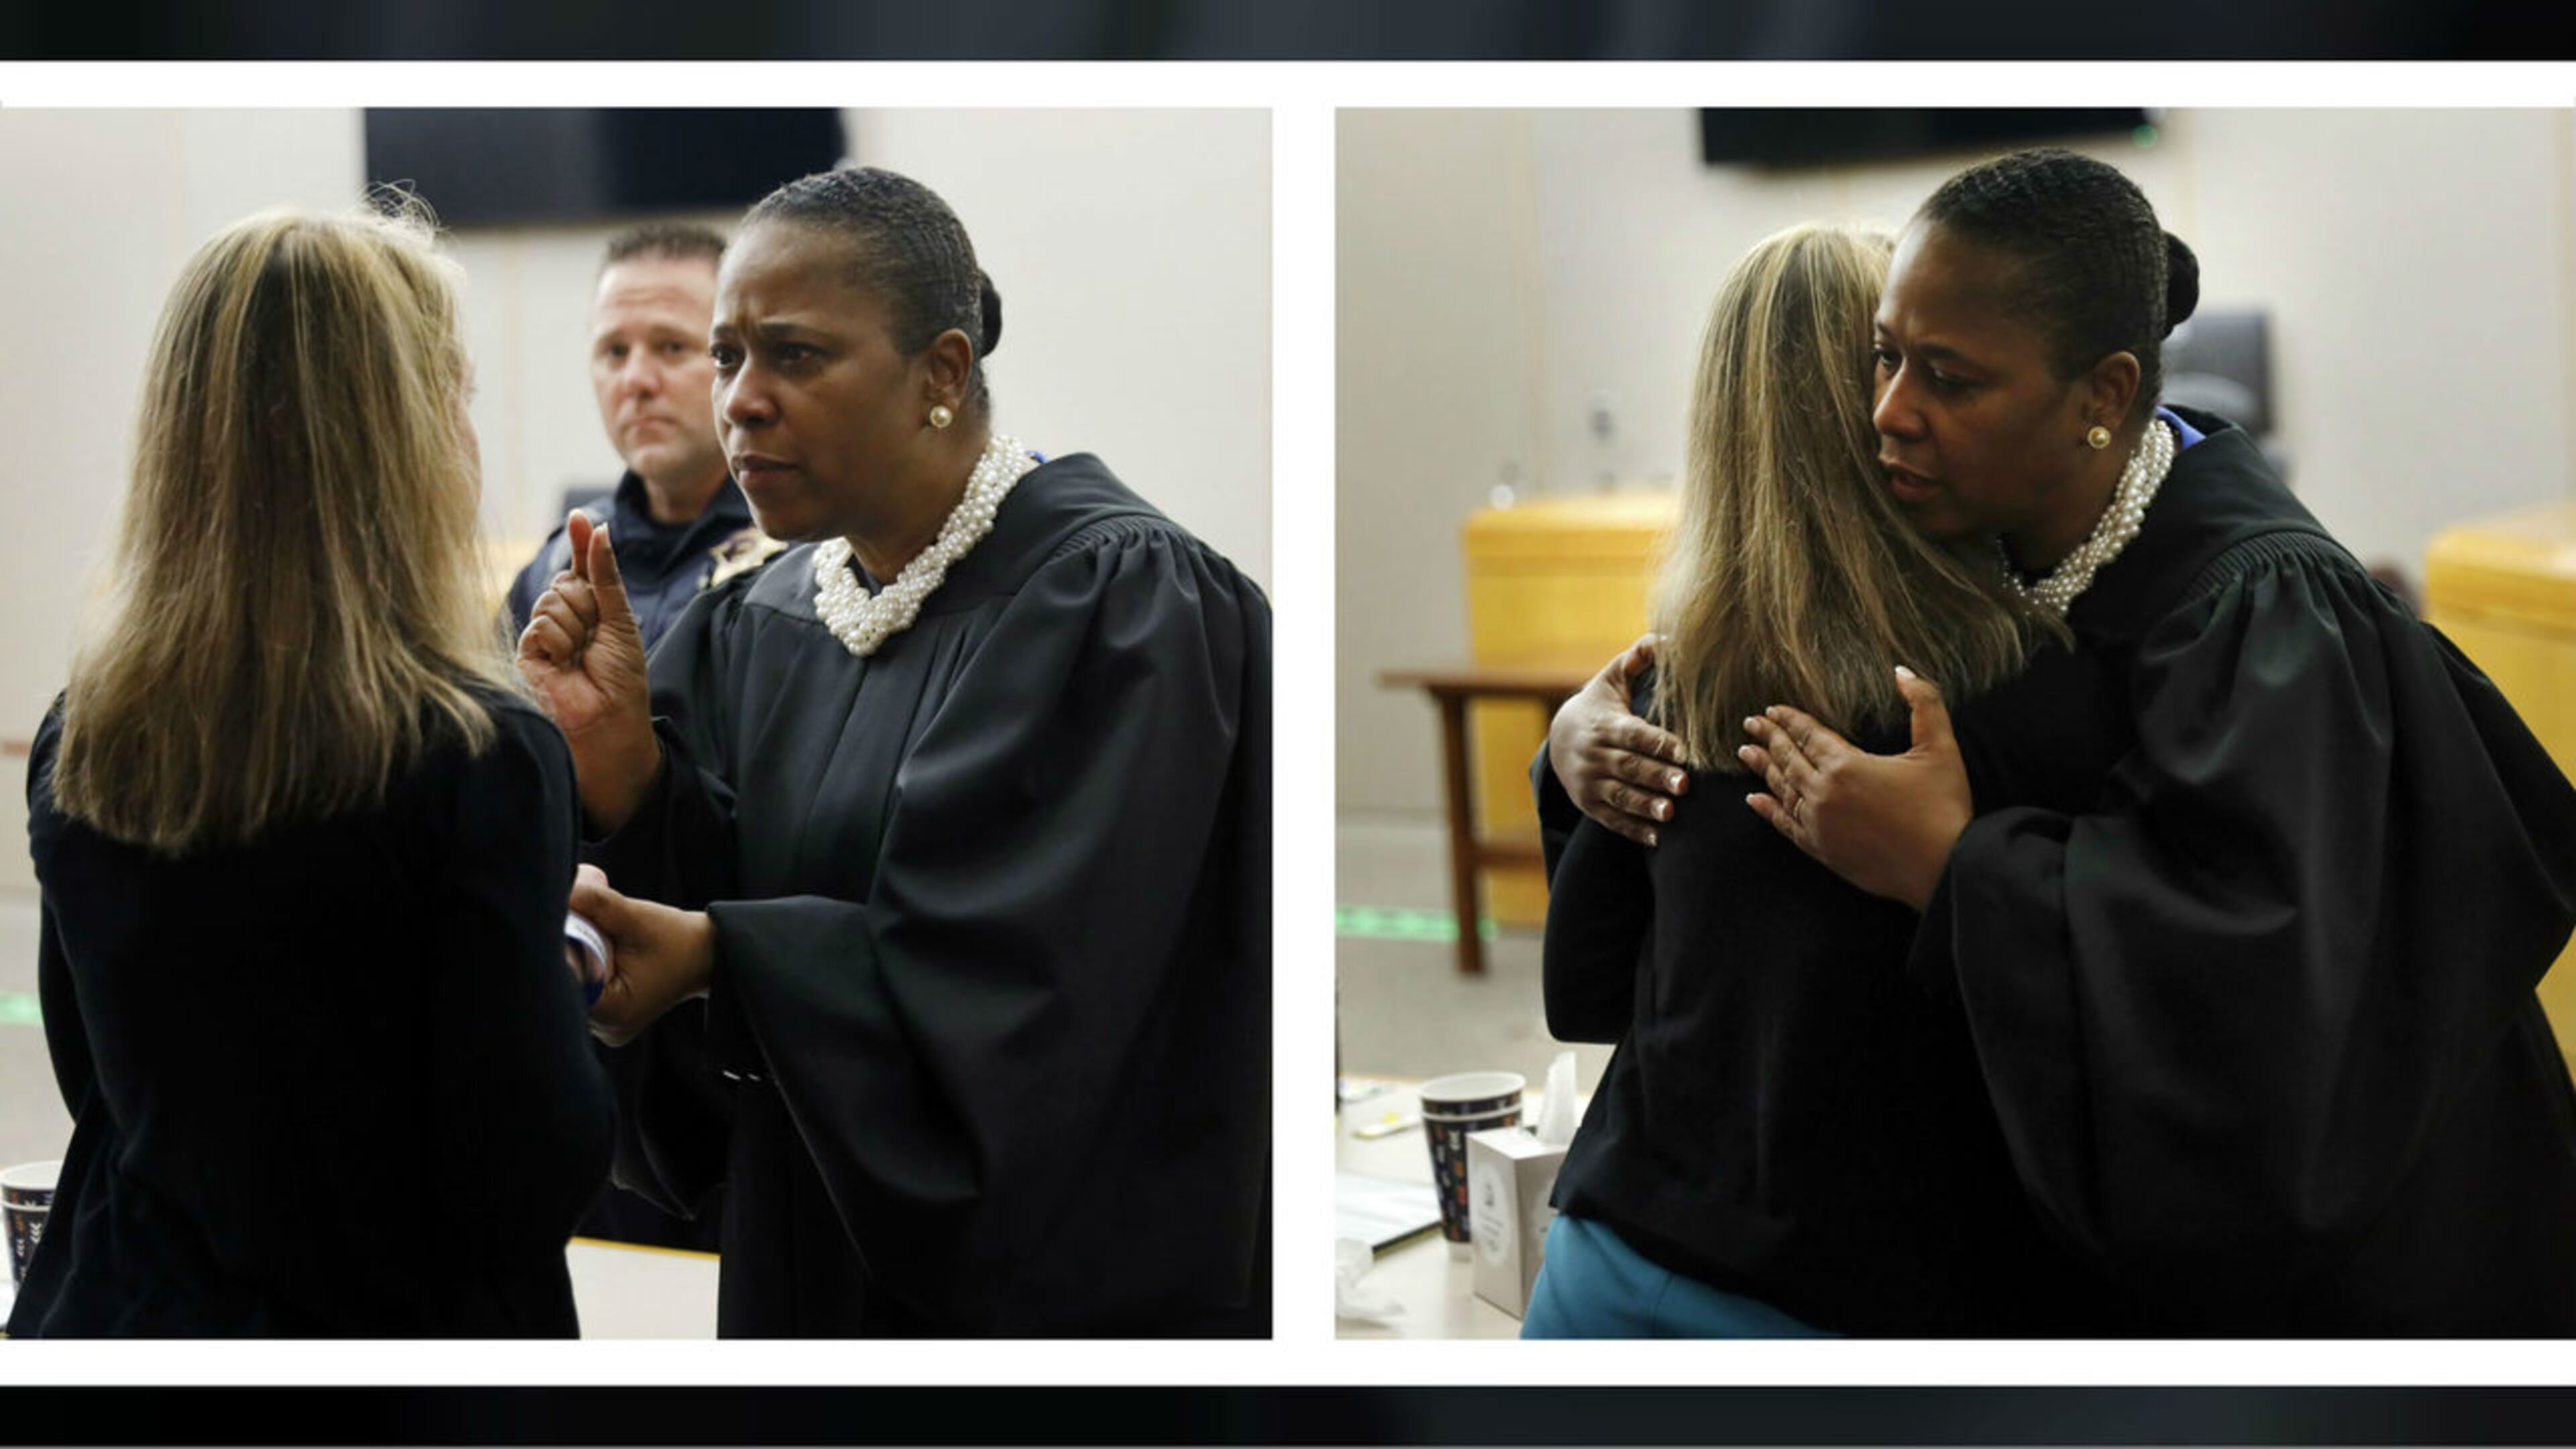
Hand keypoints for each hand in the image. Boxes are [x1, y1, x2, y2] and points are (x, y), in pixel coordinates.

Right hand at [517, 512, 658, 832]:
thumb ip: (604, 574)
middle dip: (588, 605)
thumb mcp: (620, 618)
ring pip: (552, 600)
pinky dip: (559, 640)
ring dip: (577, 626)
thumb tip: (596, 528)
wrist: (609, 721)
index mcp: (589, 609)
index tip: (580, 517)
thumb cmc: (621, 676)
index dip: (582, 544)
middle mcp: (563, 618)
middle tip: (597, 638)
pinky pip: (540, 623)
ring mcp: (543, 634)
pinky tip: (565, 662)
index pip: (581, 568)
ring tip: (583, 655)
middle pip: (566, 582)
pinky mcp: (526, 651)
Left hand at [568, 864, 715, 1047]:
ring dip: (577, 958)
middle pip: (566, 986)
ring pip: (574, 987)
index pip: (564, 982)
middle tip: (584, 923)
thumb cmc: (677, 938)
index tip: (564, 922)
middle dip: (568, 949)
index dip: (559, 949)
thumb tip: (561, 890)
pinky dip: (587, 967)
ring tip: (602, 939)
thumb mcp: (637, 915)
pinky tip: (602, 951)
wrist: (706, 954)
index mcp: (614, 1012)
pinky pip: (584, 990)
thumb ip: (596, 901)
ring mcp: (606, 1026)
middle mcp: (606, 1028)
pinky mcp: (607, 1017)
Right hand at [1549, 634, 1690, 846]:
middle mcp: (1596, 756)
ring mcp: (1590, 783)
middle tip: (1684, 784)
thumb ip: (1637, 661)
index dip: (1657, 742)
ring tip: (1670, 813)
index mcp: (1606, 725)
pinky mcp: (1590, 804)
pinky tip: (1656, 838)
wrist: (1557, 739)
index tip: (1682, 750)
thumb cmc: (1598, 706)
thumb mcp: (1611, 681)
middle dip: (1656, 776)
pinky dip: (1633, 829)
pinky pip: (1612, 819)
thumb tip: (1667, 637)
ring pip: (1620, 796)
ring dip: (1645, 806)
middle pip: (1629, 767)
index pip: (1633, 734)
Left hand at [1740, 667, 1971, 909]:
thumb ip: (1924, 703)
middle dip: (1768, 738)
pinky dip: (1768, 809)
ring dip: (1763, 769)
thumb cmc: (1945, 807)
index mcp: (1846, 765)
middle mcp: (1824, 793)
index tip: (1770, 710)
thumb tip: (1901, 671)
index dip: (1789, 720)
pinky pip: (1785, 825)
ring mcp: (1819, 824)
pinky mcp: (1822, 851)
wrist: (1944, 867)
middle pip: (1788, 759)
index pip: (1808, 735)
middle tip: (1749, 724)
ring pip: (1782, 790)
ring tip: (1746, 753)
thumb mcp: (1941, 747)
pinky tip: (1754, 800)